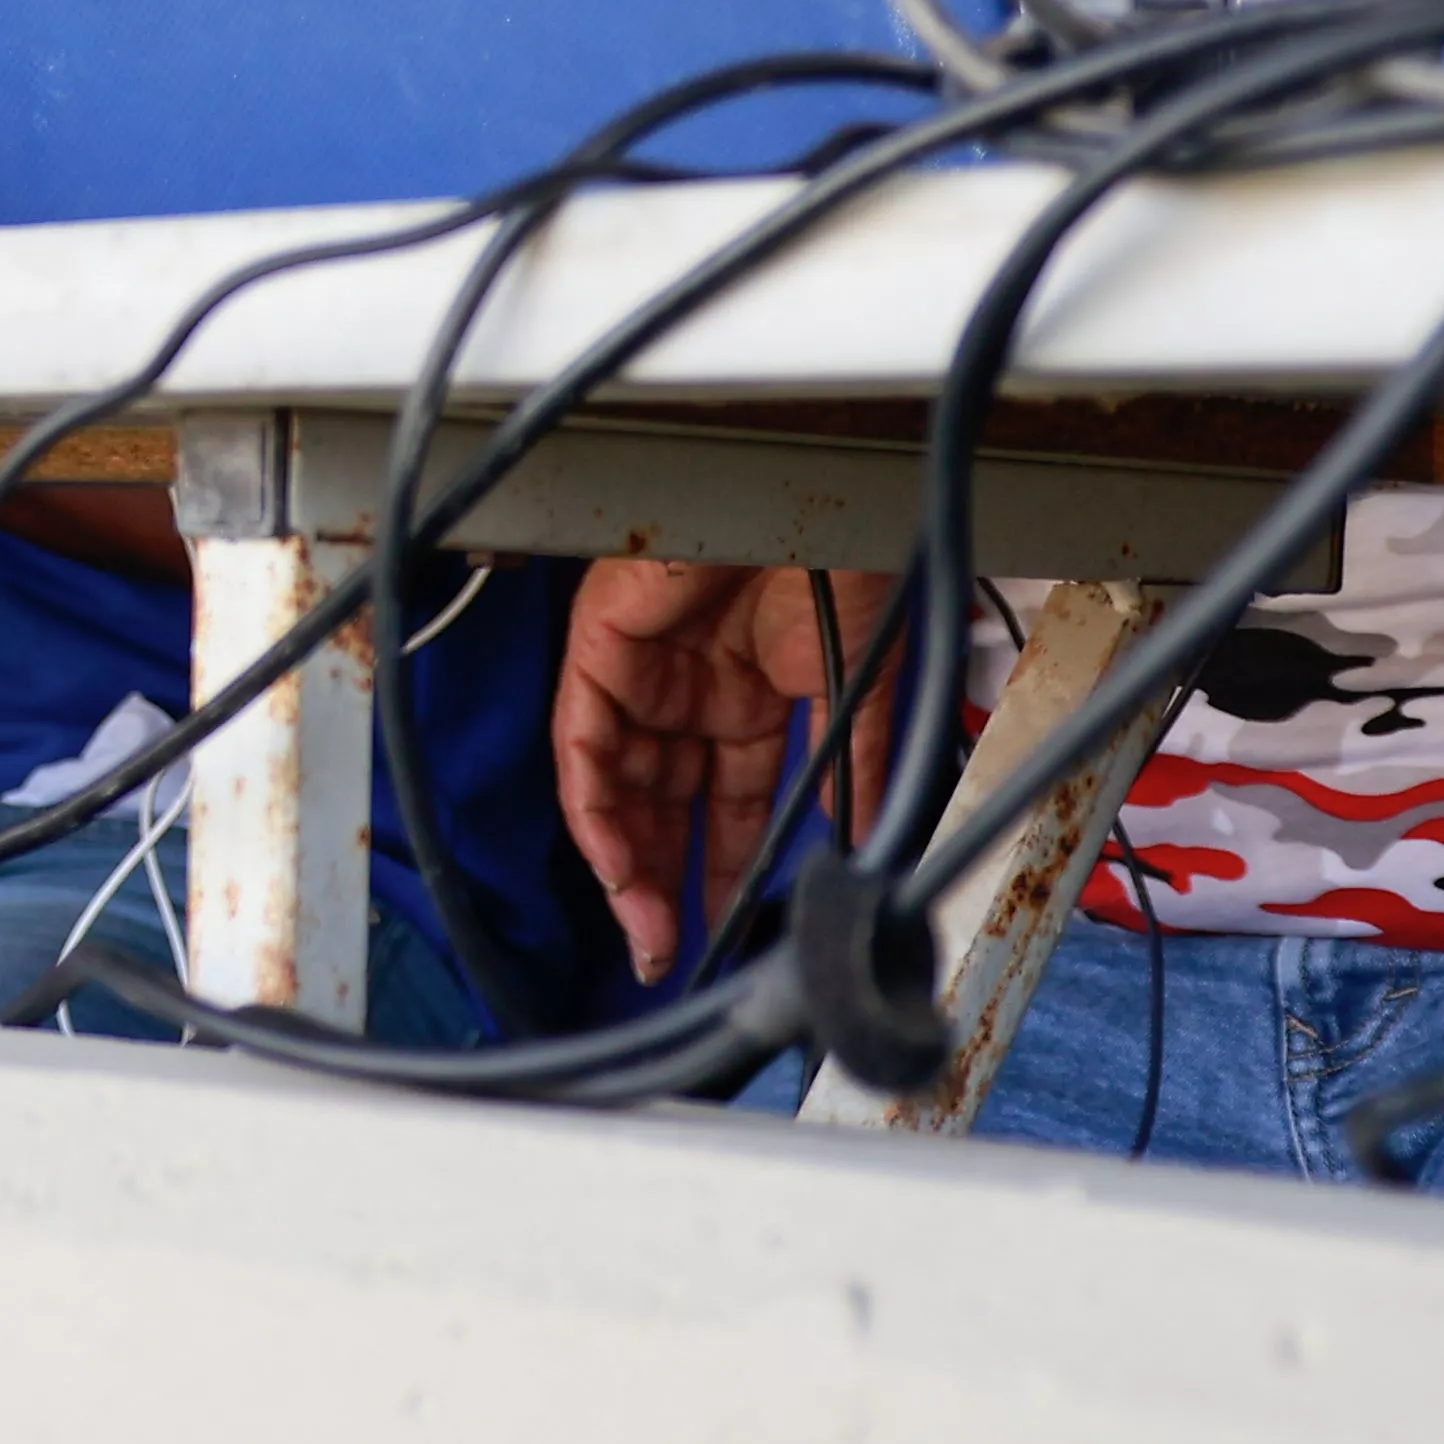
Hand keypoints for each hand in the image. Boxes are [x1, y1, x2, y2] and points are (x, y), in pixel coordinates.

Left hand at [550, 561, 897, 977]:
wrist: (816, 494)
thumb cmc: (843, 561)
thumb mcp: (860, 689)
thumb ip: (855, 769)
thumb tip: (862, 842)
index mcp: (749, 694)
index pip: (728, 800)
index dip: (726, 865)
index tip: (728, 928)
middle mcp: (689, 686)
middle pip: (662, 800)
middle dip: (663, 878)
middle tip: (669, 948)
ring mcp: (642, 667)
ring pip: (615, 780)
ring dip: (625, 859)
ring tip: (645, 929)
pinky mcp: (599, 645)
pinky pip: (581, 741)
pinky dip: (595, 806)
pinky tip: (616, 863)